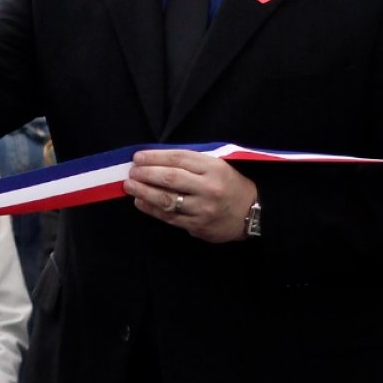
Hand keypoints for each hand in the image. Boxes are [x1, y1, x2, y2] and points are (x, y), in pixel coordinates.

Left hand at [124, 148, 257, 242]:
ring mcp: (203, 209)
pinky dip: (151, 209)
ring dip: (144, 192)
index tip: (138, 157)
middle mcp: (209, 187)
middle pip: (170, 178)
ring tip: (129, 186)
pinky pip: (169, 217)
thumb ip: (191, 162)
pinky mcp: (198, 226)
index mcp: (214, 167)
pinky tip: (140, 202)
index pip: (178, 159)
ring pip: (167, 200)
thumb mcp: (217, 165)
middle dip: (146, 174)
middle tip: (131, 172)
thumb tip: (155, 160)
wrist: (252, 214)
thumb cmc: (229, 185)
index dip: (155, 157)